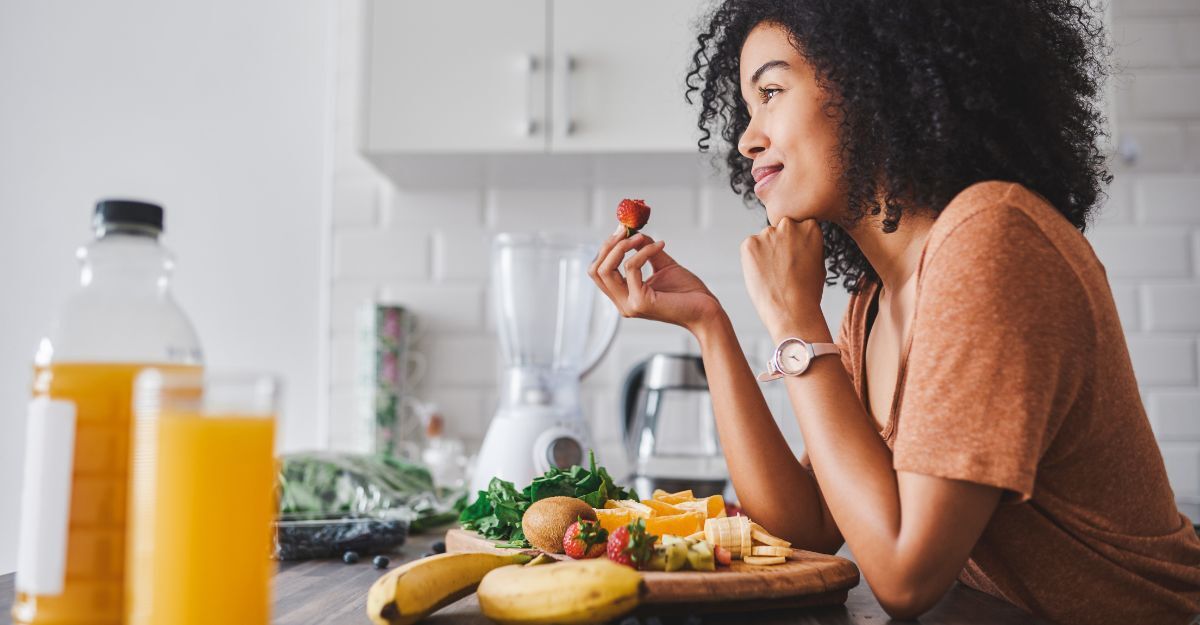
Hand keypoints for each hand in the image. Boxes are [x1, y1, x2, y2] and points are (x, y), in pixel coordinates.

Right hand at [588, 230, 722, 332]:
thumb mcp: (662, 265)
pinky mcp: (640, 302)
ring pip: (606, 270)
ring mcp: (629, 304)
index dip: (606, 249)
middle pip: (596, 270)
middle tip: (624, 230)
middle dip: (608, 246)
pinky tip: (660, 245)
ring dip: (621, 246)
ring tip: (639, 237)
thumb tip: (634, 232)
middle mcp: (623, 303)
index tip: (621, 230)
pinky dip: (643, 251)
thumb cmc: (687, 292)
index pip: (599, 272)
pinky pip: (631, 267)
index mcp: (624, 297)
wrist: (706, 311)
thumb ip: (646, 250)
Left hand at [740, 218, 829, 339]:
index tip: (795, 259)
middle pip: (780, 231)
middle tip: (782, 269)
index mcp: (810, 227)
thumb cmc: (808, 292)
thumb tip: (796, 241)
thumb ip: (806, 245)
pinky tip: (763, 276)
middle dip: (779, 245)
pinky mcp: (749, 243)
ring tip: (773, 275)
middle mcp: (788, 225)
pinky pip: (749, 248)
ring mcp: (768, 233)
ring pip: (764, 240)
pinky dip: (752, 260)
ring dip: (765, 253)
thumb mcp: (818, 262)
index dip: (795, 245)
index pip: (798, 228)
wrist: (792, 310)